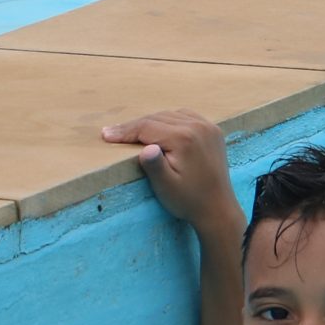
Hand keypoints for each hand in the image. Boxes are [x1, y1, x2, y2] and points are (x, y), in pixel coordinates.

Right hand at [103, 108, 235, 229]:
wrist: (219, 209)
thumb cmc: (189, 201)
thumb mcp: (166, 187)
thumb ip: (154, 165)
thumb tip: (145, 147)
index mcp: (185, 138)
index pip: (147, 127)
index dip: (125, 131)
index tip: (105, 135)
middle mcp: (198, 127)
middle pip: (158, 118)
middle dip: (134, 126)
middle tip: (112, 133)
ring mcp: (209, 127)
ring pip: (171, 115)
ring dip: (151, 122)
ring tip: (131, 132)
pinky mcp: (213, 131)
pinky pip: (186, 117)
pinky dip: (170, 120)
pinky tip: (159, 128)